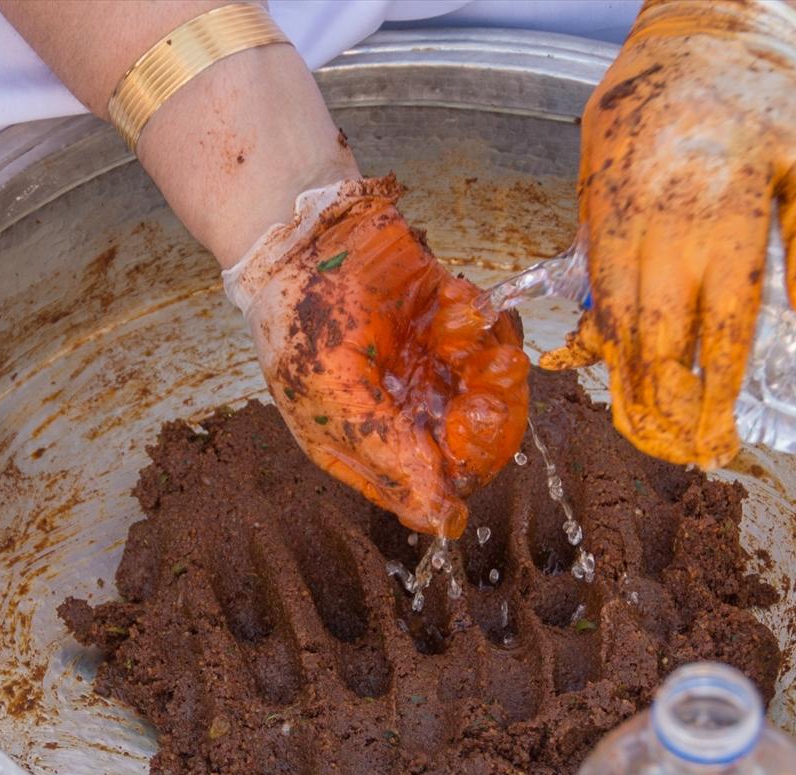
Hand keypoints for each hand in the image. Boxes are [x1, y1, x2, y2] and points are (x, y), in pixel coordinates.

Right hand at [224, 176, 529, 536]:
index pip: (431, 489)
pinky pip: (492, 338)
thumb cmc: (302, 320)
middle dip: (488, 414)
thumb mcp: (334, 396)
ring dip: (493, 364)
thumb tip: (442, 521)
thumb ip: (389, 455)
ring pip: (492, 392)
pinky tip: (455, 302)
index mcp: (366, 446)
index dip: (463, 470)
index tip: (470, 437)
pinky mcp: (452, 326)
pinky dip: (483, 320)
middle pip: (473, 443)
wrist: (308, 231)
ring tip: (471, 330)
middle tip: (490, 384)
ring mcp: (430, 369)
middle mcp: (403, 414)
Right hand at [540, 0, 795, 468]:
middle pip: (657, 345)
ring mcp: (619, 233)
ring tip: (648, 437)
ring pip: (616, 331)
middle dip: (668, 411)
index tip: (719, 439)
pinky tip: (600, 377)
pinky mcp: (594, 229)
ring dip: (629, 391)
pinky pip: (591, 300)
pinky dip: (595, 347)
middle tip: (687, 454)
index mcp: (725, 221)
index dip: (715, 394)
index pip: (720, 330)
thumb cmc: (756, 103)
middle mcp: (663, 235)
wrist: (678, 49)